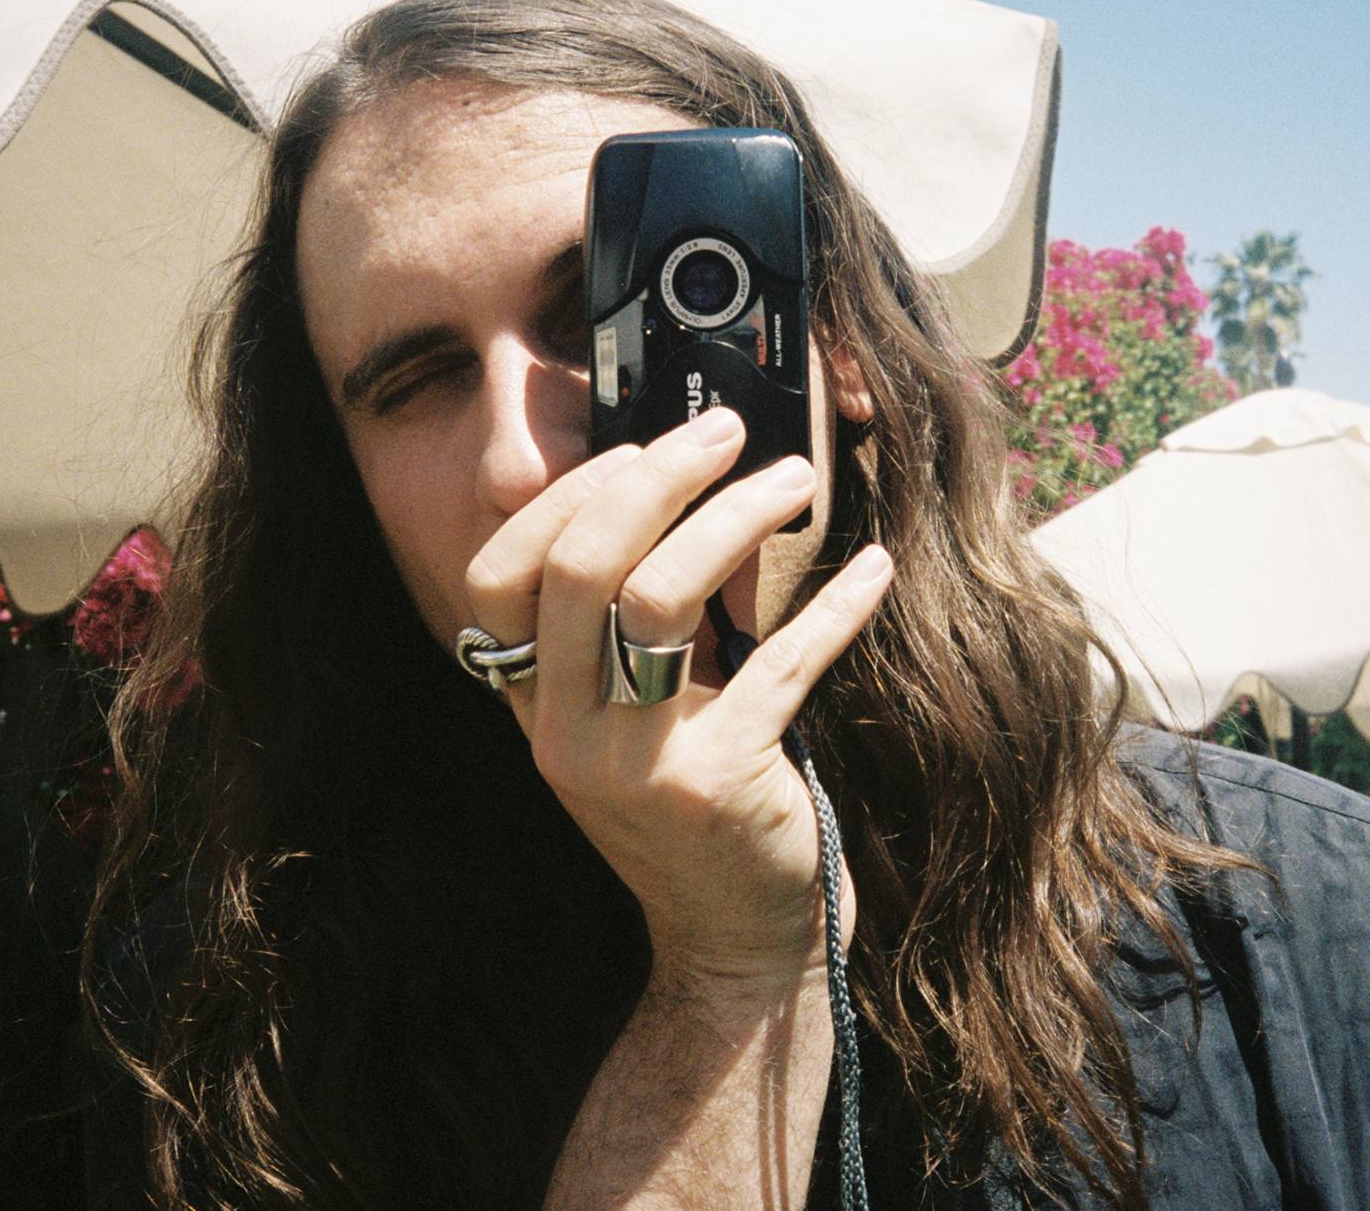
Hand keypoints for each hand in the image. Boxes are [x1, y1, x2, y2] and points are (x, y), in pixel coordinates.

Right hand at [465, 405, 891, 983]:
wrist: (737, 939)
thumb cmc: (697, 809)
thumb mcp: (635, 721)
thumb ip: (635, 629)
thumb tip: (688, 492)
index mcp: (537, 708)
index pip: (497, 578)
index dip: (564, 499)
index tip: (638, 452)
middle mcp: (566, 735)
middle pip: (579, 563)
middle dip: (657, 475)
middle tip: (725, 429)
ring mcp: (636, 764)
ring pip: (661, 595)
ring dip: (737, 517)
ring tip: (797, 479)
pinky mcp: (718, 784)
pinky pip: (779, 664)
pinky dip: (834, 605)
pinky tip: (873, 570)